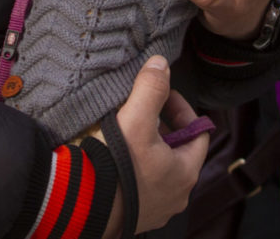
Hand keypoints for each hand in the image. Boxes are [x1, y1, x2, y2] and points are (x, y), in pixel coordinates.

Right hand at [102, 56, 208, 237]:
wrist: (81, 208)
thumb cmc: (114, 168)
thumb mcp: (135, 120)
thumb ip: (151, 89)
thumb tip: (160, 63)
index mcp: (186, 173)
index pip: (198, 133)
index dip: (182, 110)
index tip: (164, 98)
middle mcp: (177, 195)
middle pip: (178, 151)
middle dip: (163, 129)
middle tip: (143, 114)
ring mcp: (156, 208)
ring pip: (160, 169)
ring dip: (148, 150)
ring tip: (127, 134)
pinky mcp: (135, 215)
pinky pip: (142, 186)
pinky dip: (134, 170)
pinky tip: (116, 160)